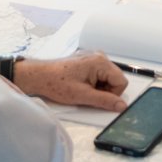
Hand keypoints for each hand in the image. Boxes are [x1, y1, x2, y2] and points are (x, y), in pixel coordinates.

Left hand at [12, 53, 128, 111]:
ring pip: (107, 78)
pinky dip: (93, 83)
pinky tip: (80, 85)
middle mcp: (99, 56)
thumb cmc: (57, 83)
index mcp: (100, 61)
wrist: (40, 76)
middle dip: (105, 90)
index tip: (98, 98)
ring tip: (82, 89)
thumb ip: (105, 101)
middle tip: (88, 94)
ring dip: (98, 87)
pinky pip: (99, 74)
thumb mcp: (83, 96)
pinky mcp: (87, 61)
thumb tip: (122, 105)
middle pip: (115, 78)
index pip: (121, 81)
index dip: (113, 94)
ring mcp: (93, 57)